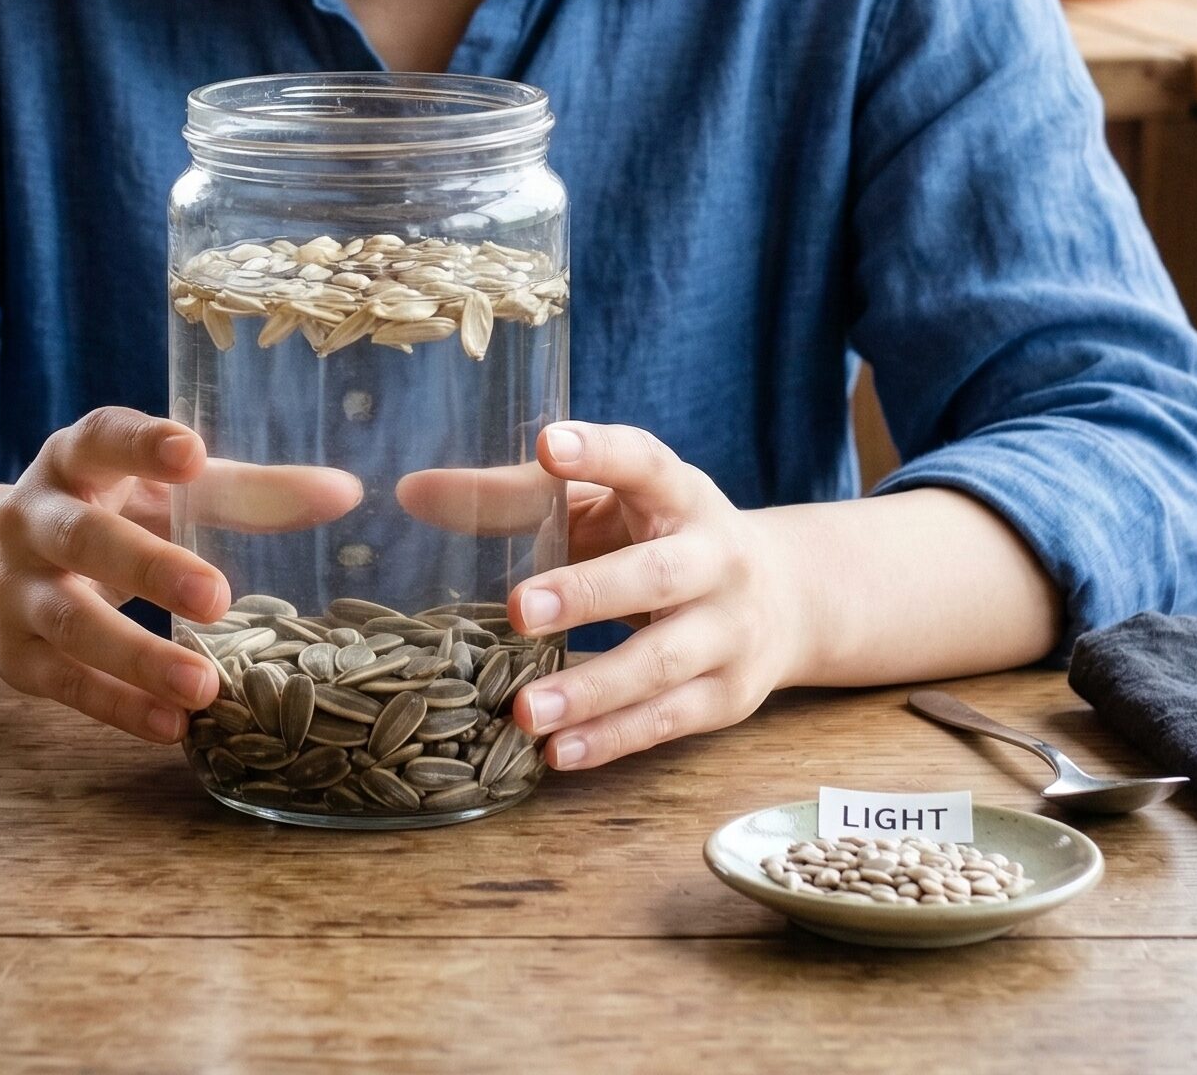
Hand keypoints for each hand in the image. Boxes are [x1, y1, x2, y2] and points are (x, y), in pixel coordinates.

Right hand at [0, 406, 360, 744]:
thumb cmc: (107, 513)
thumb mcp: (161, 492)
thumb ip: (246, 492)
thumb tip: (344, 493)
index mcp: (74, 459)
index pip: (101, 438)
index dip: (141, 444)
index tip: (191, 453)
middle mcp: (32, 518)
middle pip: (84, 538)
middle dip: (149, 567)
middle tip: (217, 597)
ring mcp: (16, 590)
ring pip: (72, 623)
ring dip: (138, 657)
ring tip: (203, 686)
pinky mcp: (14, 656)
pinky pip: (66, 684)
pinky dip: (119, 707)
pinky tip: (173, 726)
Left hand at [503, 423, 804, 770]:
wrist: (786, 598)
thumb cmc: (657, 536)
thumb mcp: (604, 505)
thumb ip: (516, 497)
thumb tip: (410, 493)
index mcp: (678, 493)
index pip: (644, 462)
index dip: (600, 452)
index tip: (549, 444)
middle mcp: (715, 556)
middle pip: (656, 575)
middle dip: (589, 593)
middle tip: (519, 609)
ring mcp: (730, 629)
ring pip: (663, 662)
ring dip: (593, 689)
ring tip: (524, 711)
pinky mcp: (730, 694)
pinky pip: (670, 720)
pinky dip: (615, 739)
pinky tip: (559, 752)